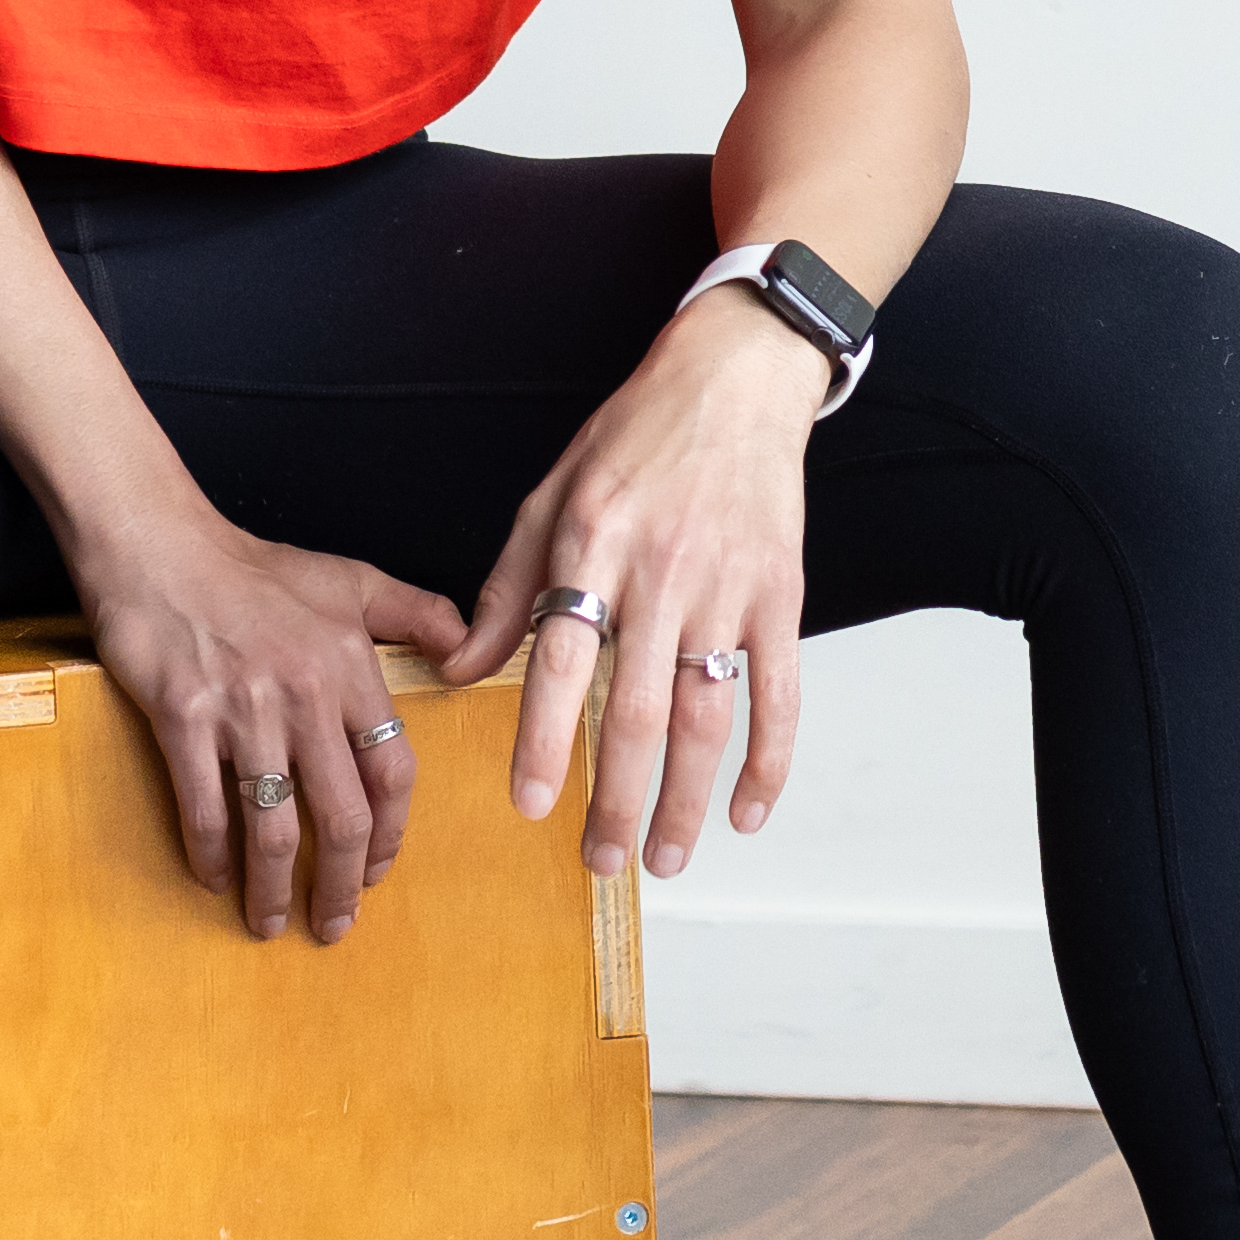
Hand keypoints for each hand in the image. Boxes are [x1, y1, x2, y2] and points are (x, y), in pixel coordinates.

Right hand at [75, 511, 472, 943]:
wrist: (158, 545)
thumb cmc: (252, 568)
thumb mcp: (348, 579)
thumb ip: (416, 613)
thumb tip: (467, 647)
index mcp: (349, 669)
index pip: (390, 773)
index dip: (390, 836)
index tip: (377, 872)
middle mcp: (304, 697)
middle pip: (339, 817)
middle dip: (340, 886)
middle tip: (334, 926)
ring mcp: (242, 712)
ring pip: (272, 827)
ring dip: (274, 889)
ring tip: (270, 923)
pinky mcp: (182, 720)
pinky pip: (204, 808)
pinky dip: (211, 855)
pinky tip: (214, 879)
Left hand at [441, 294, 824, 881]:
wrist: (734, 379)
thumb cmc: (633, 438)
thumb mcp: (550, 498)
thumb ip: (505, 590)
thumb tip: (457, 670)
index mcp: (593, 546)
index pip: (562, 660)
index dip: (547, 738)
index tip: (531, 805)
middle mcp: (662, 572)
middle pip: (639, 709)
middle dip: (619, 799)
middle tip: (600, 860)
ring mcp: (728, 587)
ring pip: (709, 717)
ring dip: (687, 799)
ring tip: (664, 857)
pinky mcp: (782, 594)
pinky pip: (779, 693)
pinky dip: (769, 760)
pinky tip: (745, 812)